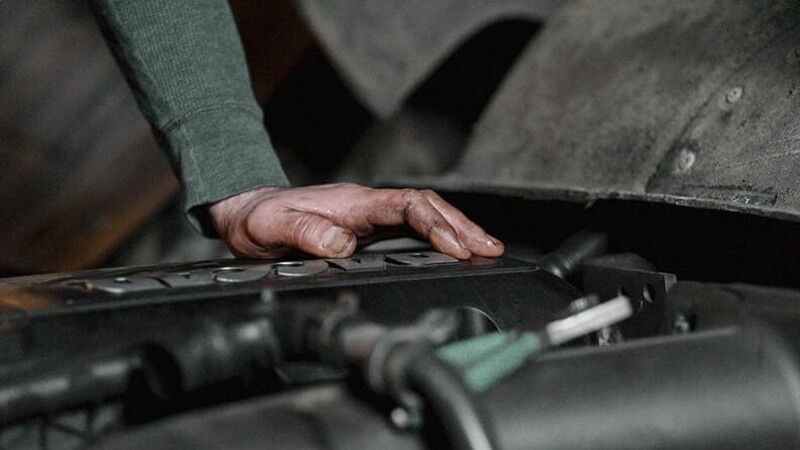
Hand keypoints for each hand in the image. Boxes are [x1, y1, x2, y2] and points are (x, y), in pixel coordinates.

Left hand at [208, 183, 503, 259]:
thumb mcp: (274, 227)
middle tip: (490, 248)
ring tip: (486, 248)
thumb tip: (343, 244)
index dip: (436, 224)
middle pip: (427, 207)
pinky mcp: (367, 228)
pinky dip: (437, 236)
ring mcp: (369, 216)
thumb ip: (306, 233)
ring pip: (424, 215)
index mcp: (354, 203)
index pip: (407, 206)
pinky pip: (411, 228)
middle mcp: (367, 206)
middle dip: (461, 226)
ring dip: (456, 230)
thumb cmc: (259, 219)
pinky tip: (451, 250)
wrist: (247, 213)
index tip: (457, 246)